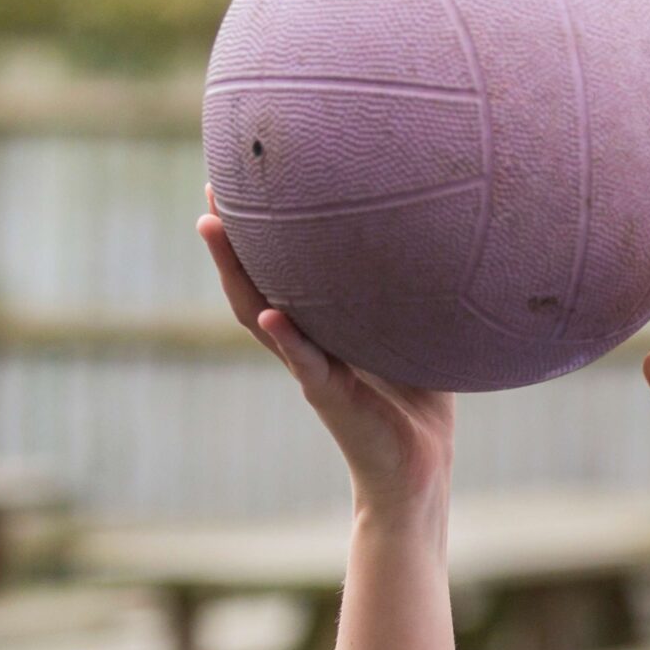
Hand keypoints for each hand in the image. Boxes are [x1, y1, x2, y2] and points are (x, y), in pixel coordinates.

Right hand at [198, 184, 454, 508]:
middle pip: (253, 281)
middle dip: (230, 237)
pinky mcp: (331, 397)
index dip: (259, 231)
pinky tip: (271, 311)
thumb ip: (411, 296)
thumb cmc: (417, 400)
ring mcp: (312, 368)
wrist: (419, 468)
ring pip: (260, 314)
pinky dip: (288, 338)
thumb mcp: (412, 335)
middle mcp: (305, 343)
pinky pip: (305, 363)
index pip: (279, 271)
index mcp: (321, 327)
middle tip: (211, 188)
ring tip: (212, 229)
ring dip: (235, 273)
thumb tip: (438, 237)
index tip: (243, 181)